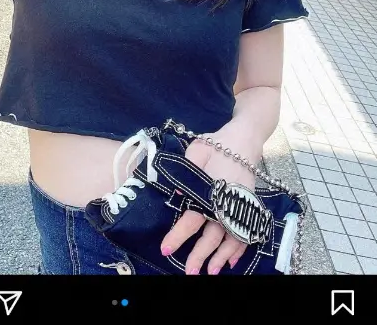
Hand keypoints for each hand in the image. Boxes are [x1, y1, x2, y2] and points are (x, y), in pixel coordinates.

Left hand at [160, 132, 259, 274]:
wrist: (245, 139)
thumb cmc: (217, 144)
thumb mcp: (198, 150)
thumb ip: (186, 169)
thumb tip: (177, 194)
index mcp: (211, 189)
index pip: (192, 217)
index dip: (179, 235)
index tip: (166, 249)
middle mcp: (226, 202)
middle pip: (212, 234)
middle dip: (199, 254)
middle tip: (188, 272)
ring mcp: (239, 206)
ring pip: (230, 238)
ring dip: (220, 257)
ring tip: (209, 272)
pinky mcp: (247, 207)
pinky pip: (245, 233)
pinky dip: (239, 249)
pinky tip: (232, 261)